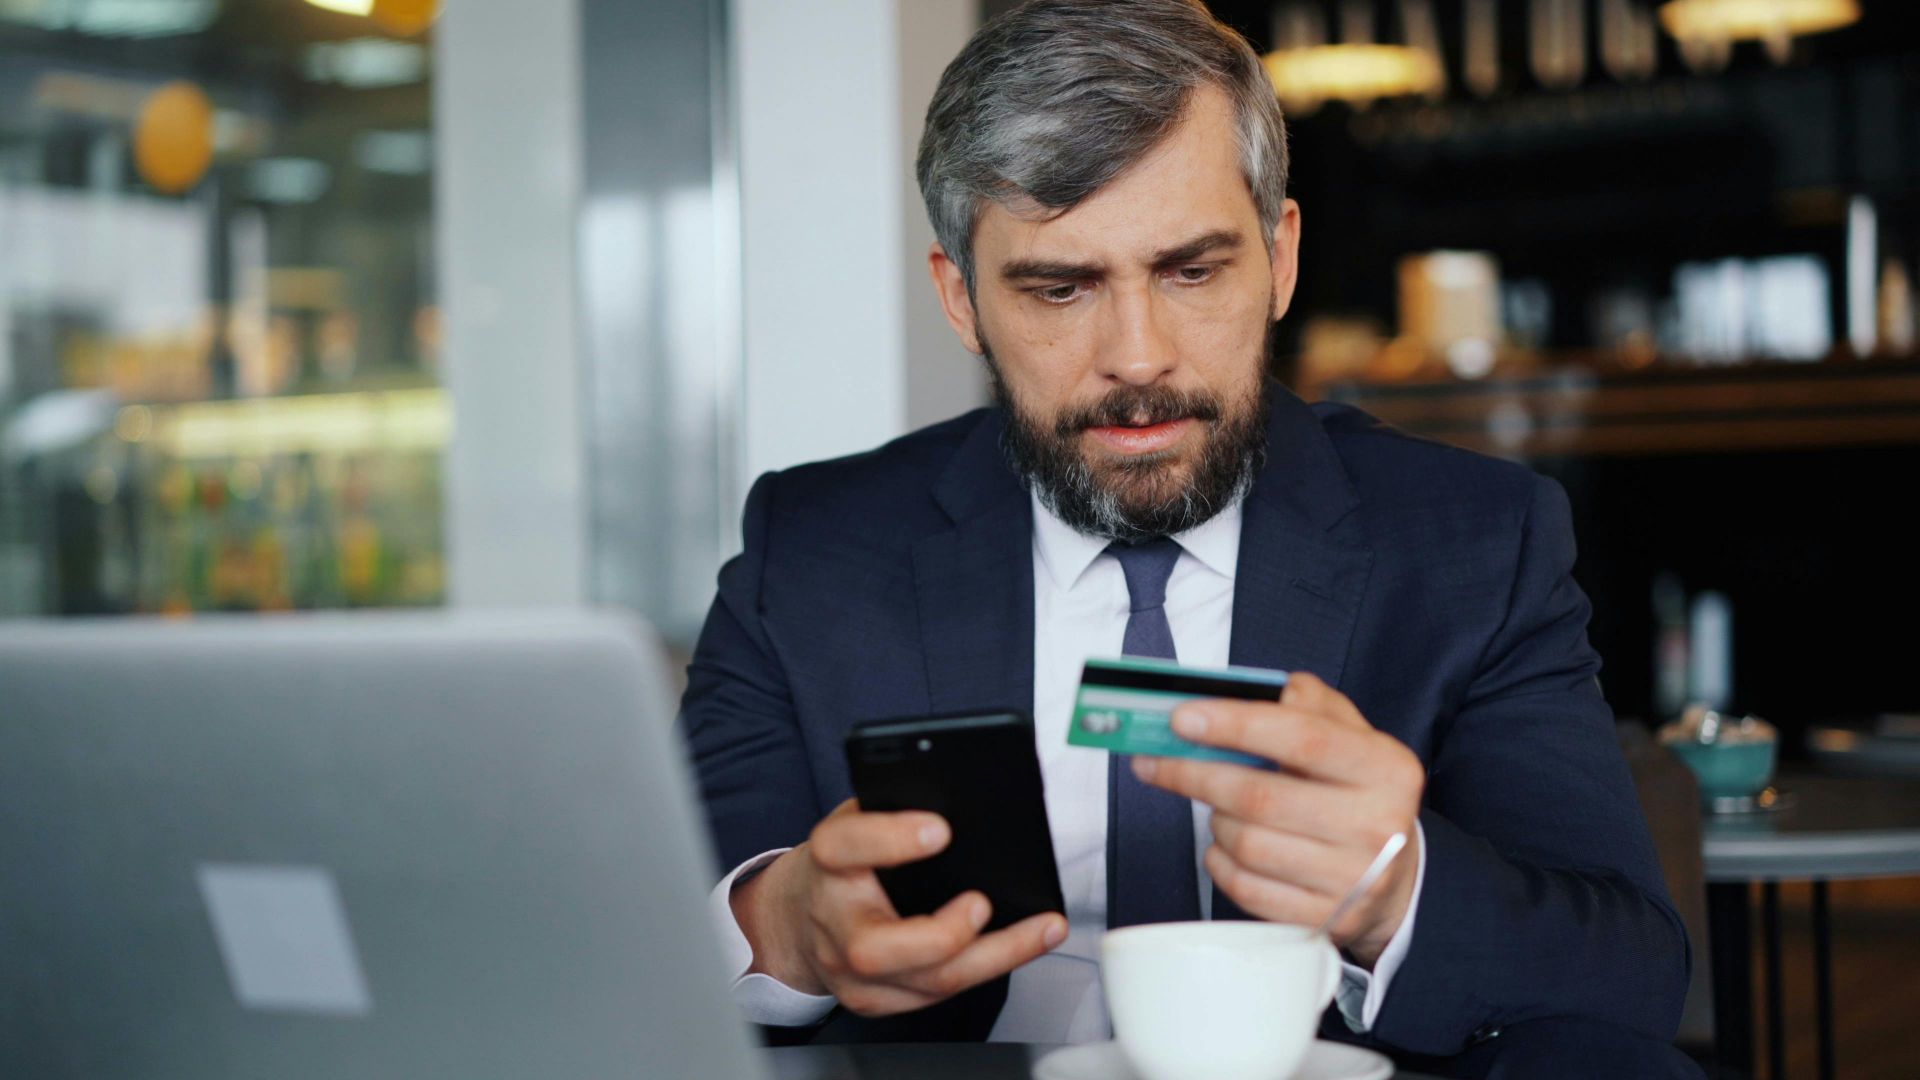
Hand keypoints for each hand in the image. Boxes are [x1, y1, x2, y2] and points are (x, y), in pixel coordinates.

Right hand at [729, 798, 1068, 1016]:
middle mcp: (834, 923)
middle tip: (983, 903)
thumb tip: (964, 797)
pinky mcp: (876, 1001)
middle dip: (940, 933)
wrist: (798, 919)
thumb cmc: (842, 863)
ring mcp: (852, 973)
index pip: (844, 848)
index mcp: (827, 863)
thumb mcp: (857, 821)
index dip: (889, 839)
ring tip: (1043, 929)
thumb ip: (896, 811)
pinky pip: (938, 996)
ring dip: (995, 956)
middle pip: (874, 948)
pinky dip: (988, 969)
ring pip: (924, 982)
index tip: (940, 829)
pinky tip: (1023, 947)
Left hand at [1132, 672, 1423, 967]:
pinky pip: (1245, 888)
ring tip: (1212, 804)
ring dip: (1212, 819)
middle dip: (1194, 774)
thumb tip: (1255, 693)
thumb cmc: (1359, 793)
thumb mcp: (1354, 737)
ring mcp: (1353, 881)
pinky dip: (1219, 861)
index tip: (1181, 718)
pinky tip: (1222, 845)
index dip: (1235, 724)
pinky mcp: (1324, 921)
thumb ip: (1311, 704)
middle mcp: (1378, 826)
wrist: (1398, 877)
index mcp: (1387, 769)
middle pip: (1260, 797)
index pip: (1303, 738)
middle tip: (1156, 760)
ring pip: (1246, 844)